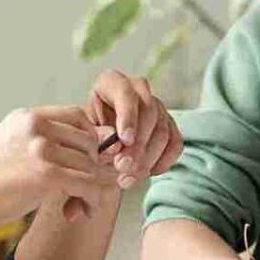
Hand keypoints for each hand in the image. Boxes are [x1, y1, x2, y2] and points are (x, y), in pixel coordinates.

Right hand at [0, 103, 114, 232]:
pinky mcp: (46, 175)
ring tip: (82, 204)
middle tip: (85, 187)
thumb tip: (83, 147)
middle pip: (88, 140)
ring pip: (91, 164)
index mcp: (26, 117)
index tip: (86, 159)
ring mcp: (41, 148)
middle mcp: (36, 127)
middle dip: (94, 165)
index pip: (76, 115)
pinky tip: (84, 210)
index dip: (89, 138)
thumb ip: (42, 143)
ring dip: (93, 187)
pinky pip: (87, 184)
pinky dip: (92, 200)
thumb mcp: (10, 148)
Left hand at [84, 71, 183, 187]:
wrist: (96, 145)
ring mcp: (157, 106)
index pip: (125, 92)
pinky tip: (147, 173)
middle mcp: (137, 89)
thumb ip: (98, 136)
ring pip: (163, 130)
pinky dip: (164, 161)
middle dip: (138, 144)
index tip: (125, 141)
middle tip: (123, 167)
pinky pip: (175, 142)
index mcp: (111, 82)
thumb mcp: (84, 132)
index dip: (128, 117)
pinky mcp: (168, 125)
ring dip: (147, 158)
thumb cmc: (86, 135)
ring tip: (128, 178)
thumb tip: (117, 145)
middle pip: (149, 112)